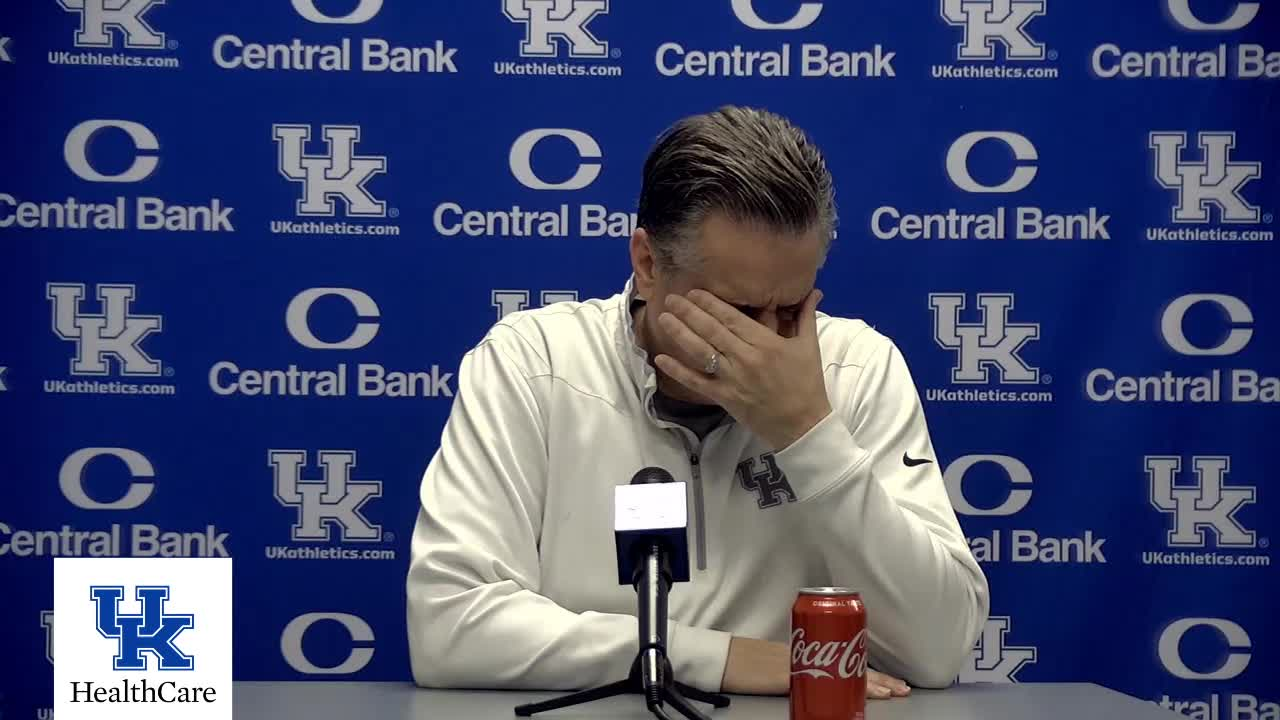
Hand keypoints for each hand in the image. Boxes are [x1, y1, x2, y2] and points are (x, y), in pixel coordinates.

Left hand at [655, 289, 830, 450]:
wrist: (802, 425)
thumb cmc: (806, 384)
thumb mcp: (808, 347)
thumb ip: (805, 316)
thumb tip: (813, 291)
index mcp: (766, 343)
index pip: (732, 318)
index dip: (710, 304)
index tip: (694, 291)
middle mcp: (745, 358)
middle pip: (711, 331)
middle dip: (689, 312)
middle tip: (670, 297)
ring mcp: (732, 379)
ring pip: (701, 352)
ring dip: (680, 334)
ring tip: (663, 318)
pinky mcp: (724, 398)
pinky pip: (697, 382)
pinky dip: (678, 371)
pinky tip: (660, 359)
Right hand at [720, 637, 910, 698]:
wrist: (730, 658)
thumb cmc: (753, 660)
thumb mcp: (786, 660)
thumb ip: (805, 664)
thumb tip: (824, 677)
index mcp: (814, 652)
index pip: (848, 659)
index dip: (873, 671)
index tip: (892, 681)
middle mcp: (814, 656)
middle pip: (852, 665)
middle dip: (880, 678)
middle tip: (901, 688)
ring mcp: (805, 665)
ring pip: (844, 672)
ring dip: (871, 683)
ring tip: (891, 692)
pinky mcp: (792, 674)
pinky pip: (824, 681)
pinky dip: (841, 687)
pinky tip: (855, 695)